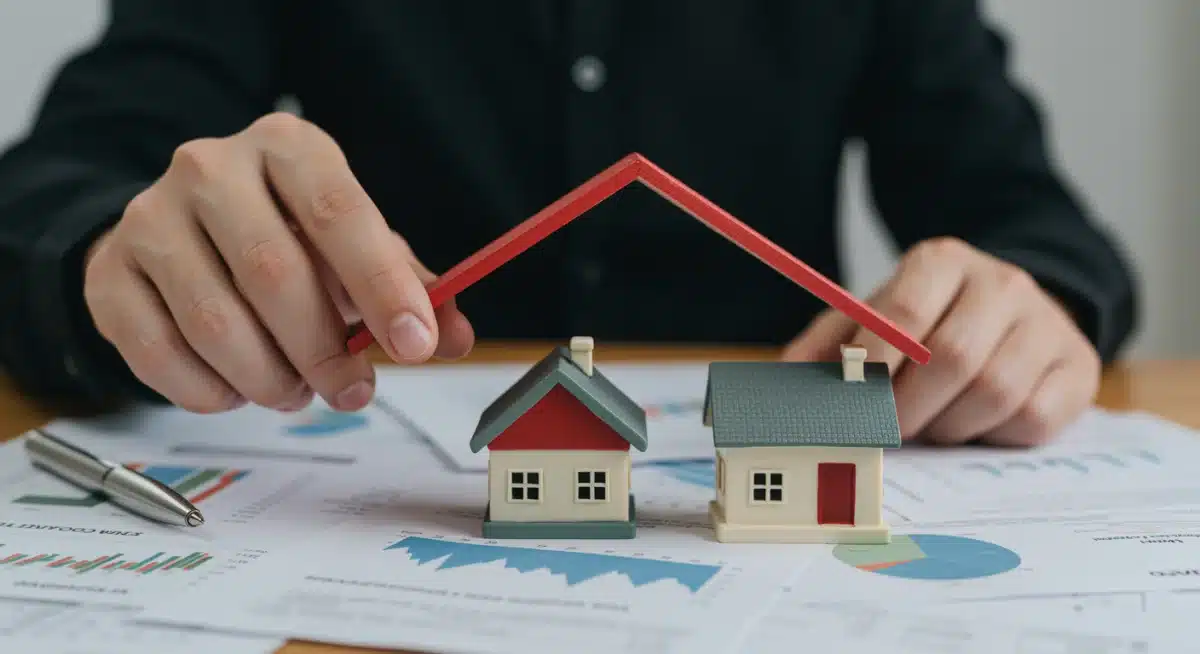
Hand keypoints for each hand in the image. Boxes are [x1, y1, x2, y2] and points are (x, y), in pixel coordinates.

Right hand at [83, 112, 473, 413]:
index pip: (338, 212)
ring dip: (270, 379)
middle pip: (274, 273)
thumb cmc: (285, 237)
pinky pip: (161, 354)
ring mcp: (150, 218)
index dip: (381, 285)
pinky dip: (211, 391)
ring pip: (216, 323)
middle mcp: (211, 169)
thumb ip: (410, 288)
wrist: (183, 227)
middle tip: (352, 391)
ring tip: (297, 391)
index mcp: (287, 149)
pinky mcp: (109, 274)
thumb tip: (454, 336)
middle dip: (324, 352)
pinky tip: (238, 388)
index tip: (415, 345)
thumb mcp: (355, 247)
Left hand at [782, 237, 1100, 445]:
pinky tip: (976, 424)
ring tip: (931, 424)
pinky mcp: (1078, 367)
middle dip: (909, 409)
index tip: (854, 402)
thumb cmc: (926, 324)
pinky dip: (996, 435)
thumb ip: (824, 349)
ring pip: (995, 393)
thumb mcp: (869, 321)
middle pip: (952, 358)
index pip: (902, 313)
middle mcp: (1001, 283)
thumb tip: (782, 385)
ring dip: (950, 426)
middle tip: (887, 430)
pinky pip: (1035, 418)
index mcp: (940, 262)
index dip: (874, 366)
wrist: (1011, 314)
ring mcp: (1046, 323)